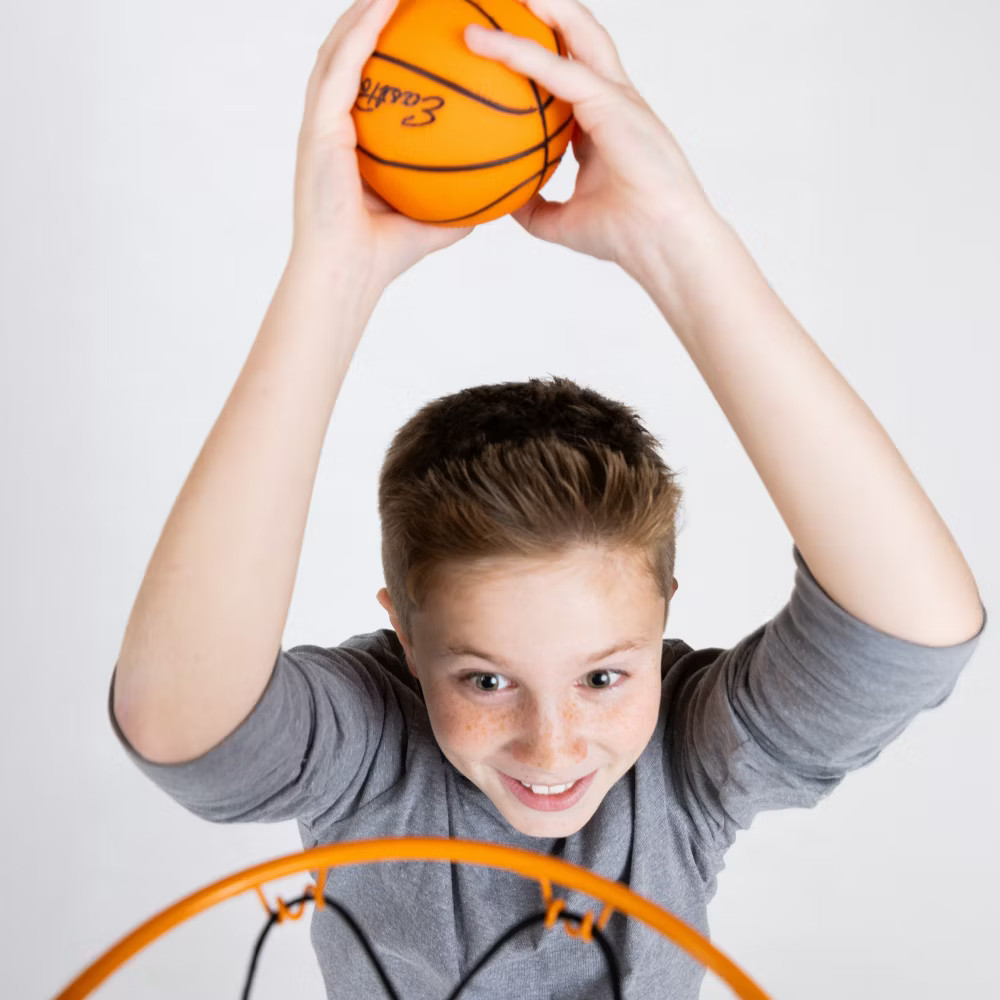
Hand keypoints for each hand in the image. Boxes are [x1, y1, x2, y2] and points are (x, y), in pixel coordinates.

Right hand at [292, 0, 473, 291]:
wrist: (349, 276)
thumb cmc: (385, 255)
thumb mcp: (437, 222)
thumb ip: (463, 202)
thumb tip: (502, 195)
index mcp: (352, 140)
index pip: (371, 80)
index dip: (389, 45)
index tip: (421, 23)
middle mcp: (331, 123)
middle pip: (351, 50)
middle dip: (375, 12)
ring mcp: (320, 122)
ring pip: (340, 46)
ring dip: (366, 7)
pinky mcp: (317, 126)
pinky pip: (341, 66)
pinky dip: (362, 30)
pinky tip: (386, 1)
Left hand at [464, 0, 712, 274]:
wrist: (662, 244)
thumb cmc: (623, 236)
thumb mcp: (562, 222)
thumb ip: (534, 206)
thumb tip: (503, 202)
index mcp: (604, 123)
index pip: (571, 74)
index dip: (543, 54)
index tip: (505, 45)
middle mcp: (614, 101)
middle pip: (582, 39)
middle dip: (552, 13)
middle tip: (512, 0)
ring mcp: (618, 98)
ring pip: (579, 35)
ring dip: (545, 9)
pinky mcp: (614, 103)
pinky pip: (561, 71)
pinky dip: (524, 54)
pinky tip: (491, 44)